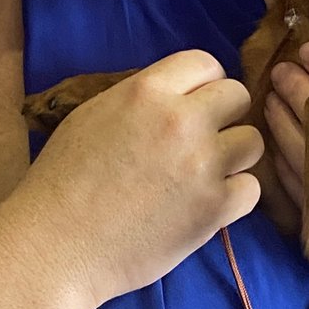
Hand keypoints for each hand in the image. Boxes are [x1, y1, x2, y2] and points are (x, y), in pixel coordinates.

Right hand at [18, 50, 261, 308]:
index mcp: (147, 91)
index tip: (193, 106)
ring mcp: (202, 165)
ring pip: (252, 142)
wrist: (56, 245)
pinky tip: (208, 204)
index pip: (205, 63)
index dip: (203, 85)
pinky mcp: (214, 208)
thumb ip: (140, 100)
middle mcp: (181, 121)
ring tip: (207, 175)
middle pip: (237, 97)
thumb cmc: (61, 182)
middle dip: (223, 116)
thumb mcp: (92, 116)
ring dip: (234, 156)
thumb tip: (176, 97)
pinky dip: (234, 196)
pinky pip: (251, 188)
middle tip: (202, 141)